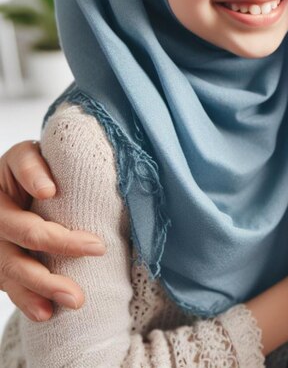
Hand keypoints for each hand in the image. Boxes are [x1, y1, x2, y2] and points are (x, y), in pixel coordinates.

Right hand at [0, 140, 105, 320]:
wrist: (26, 184)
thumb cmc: (48, 166)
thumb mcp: (50, 154)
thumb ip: (54, 161)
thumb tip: (51, 188)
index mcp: (11, 170)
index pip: (22, 167)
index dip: (33, 178)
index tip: (50, 191)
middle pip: (24, 228)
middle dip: (60, 242)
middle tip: (98, 248)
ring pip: (12, 264)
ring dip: (44, 284)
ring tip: (75, 298)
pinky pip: (9, 284)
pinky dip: (28, 300)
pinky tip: (46, 313)